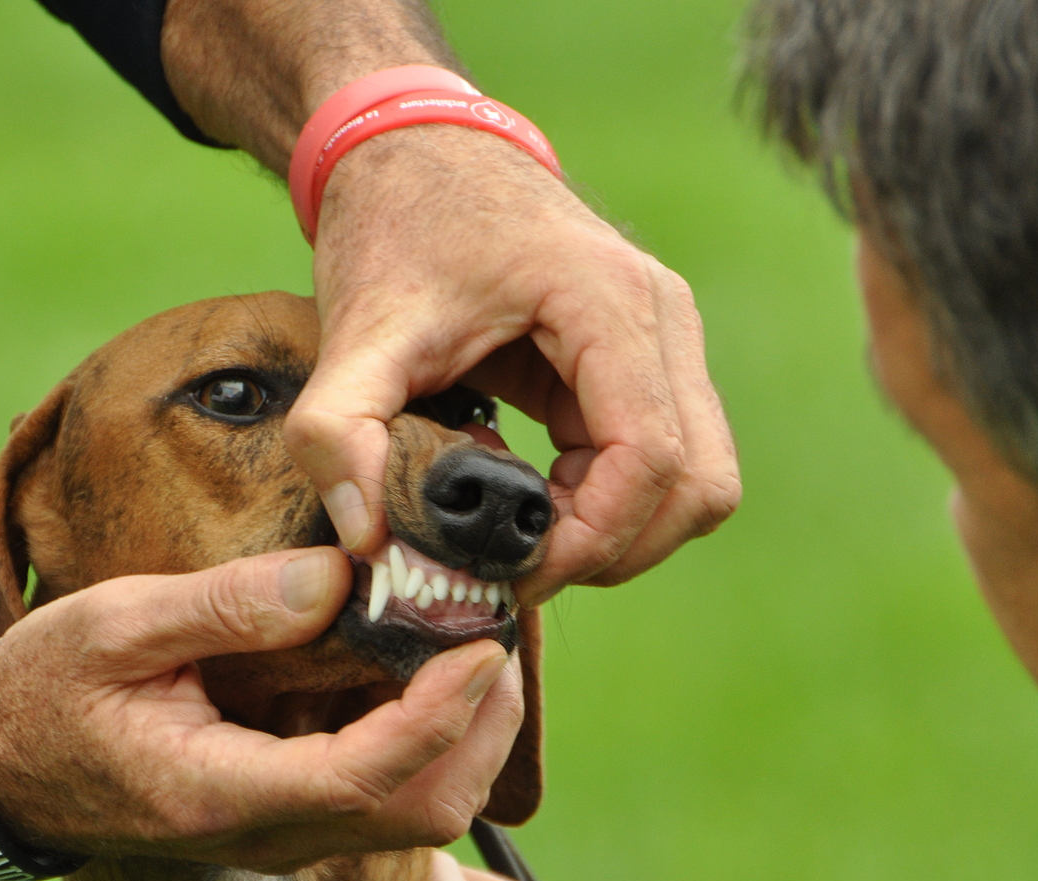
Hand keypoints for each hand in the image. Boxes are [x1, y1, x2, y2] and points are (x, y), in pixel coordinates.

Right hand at [0, 548, 523, 871]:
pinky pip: (383, 804)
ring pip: (414, 819)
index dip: (441, 715)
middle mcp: (264, 836)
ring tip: (473, 652)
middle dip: (480, 732)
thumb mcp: (115, 627)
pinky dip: (427, 746)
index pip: (368, 774)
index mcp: (220, 792)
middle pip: (420, 813)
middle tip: (495, 641)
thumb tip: (335, 578)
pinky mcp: (282, 824)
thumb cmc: (41, 693)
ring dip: (463, 742)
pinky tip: (424, 676)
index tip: (481, 647)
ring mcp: (277, 839)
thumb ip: (226, 607)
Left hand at [288, 128, 740, 604]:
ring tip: (524, 538)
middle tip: (518, 567)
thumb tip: (365, 539)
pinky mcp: (650, 358)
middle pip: (697, 484)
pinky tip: (533, 503)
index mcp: (607, 302)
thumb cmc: (393, 229)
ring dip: (623, 533)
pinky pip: (669, 459)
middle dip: (613, 549)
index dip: (590, 539)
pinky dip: (615, 503)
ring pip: (699, 481)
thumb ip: (338, 433)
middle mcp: (661, 317)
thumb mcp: (352, 333)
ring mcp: (666, 336)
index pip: (650, 458)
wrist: (416, 153)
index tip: (512, 569)